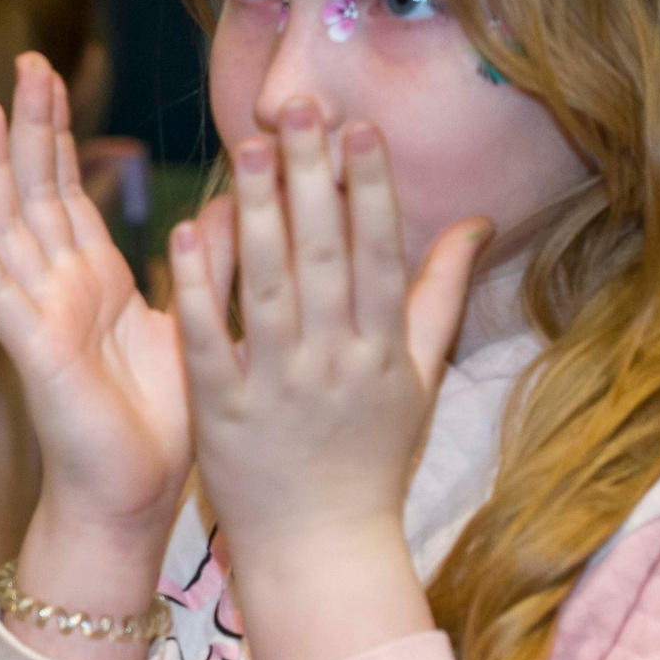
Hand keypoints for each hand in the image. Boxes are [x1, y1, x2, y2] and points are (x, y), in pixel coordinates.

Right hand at [0, 54, 223, 648]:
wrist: (133, 501)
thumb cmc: (160, 427)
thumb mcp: (197, 323)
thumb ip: (211, 262)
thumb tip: (240, 202)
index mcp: (93, 282)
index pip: (67, 192)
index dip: (56, 134)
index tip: (50, 75)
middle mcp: (57, 291)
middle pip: (32, 193)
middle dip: (26, 127)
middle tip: (23, 61)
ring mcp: (37, 316)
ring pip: (5, 227)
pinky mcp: (31, 348)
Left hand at [171, 104, 488, 659]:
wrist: (318, 548)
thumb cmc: (367, 464)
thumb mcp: (416, 384)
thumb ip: (438, 300)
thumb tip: (473, 223)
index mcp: (384, 351)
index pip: (379, 255)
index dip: (369, 190)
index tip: (358, 131)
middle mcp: (335, 361)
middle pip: (325, 255)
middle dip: (312, 180)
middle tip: (297, 111)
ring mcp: (277, 386)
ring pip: (268, 286)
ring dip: (256, 213)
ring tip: (245, 149)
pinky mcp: (222, 410)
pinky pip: (209, 338)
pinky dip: (200, 286)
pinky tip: (186, 233)